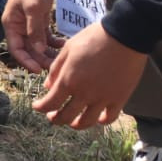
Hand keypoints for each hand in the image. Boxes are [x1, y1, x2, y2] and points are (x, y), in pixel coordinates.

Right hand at [2, 0, 63, 72]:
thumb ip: (35, 30)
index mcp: (11, 25)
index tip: (38, 70)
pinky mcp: (38, 21)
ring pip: (37, 45)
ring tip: (60, 59)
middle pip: (28, 50)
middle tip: (54, 67)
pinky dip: (53, 43)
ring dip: (47, 53)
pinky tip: (63, 45)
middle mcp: (18, 27)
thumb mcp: (33, 8)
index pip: (15, 49)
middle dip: (39, 59)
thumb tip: (38, 50)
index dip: (25, 61)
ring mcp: (28, 25)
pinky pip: (45, 37)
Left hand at [31, 23, 146, 128]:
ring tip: (73, 122)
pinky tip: (98, 118)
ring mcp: (103, 99)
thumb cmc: (93, 38)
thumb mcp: (68, 49)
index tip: (37, 106)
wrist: (124, 36)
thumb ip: (56, 69)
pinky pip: (109, 118)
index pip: (50, 103)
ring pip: (86, 122)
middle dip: (56, 119)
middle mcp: (84, 94)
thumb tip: (48, 86)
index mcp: (68, 81)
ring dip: (76, 124)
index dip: (41, 107)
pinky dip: (102, 121)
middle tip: (53, 117)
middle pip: (66, 117)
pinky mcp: (119, 99)